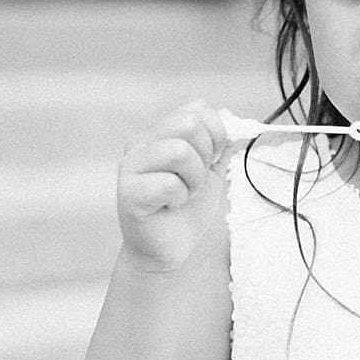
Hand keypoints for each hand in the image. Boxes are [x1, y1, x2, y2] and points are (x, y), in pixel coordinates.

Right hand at [117, 101, 230, 271]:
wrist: (167, 250)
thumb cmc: (185, 210)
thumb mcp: (210, 171)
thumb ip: (220, 145)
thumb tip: (231, 116)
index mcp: (160, 133)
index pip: (197, 109)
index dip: (217, 134)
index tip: (212, 160)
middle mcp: (141, 143)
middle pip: (189, 124)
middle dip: (206, 156)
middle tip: (196, 180)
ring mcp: (131, 166)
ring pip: (179, 152)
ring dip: (194, 180)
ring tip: (185, 194)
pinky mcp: (128, 192)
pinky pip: (168, 184)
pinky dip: (180, 198)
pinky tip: (171, 207)